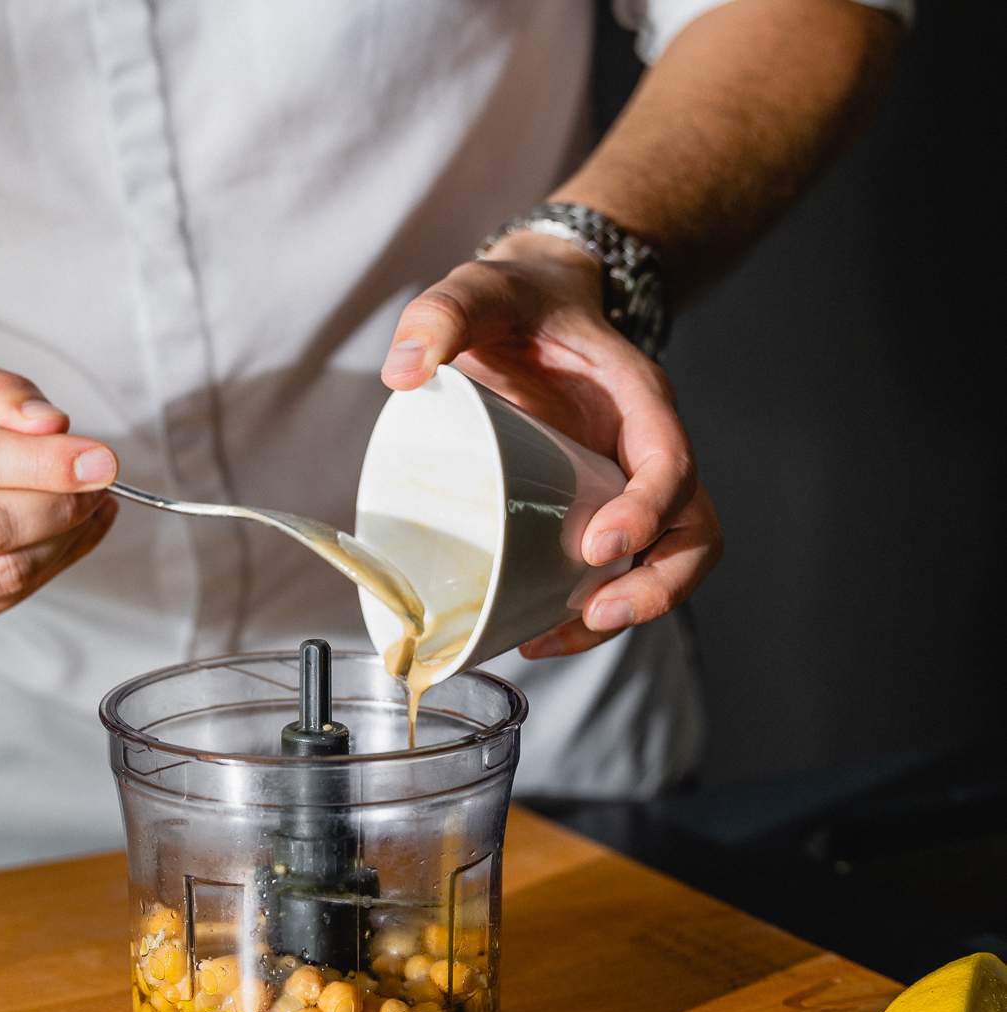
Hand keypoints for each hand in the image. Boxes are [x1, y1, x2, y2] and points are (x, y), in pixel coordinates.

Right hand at [0, 361, 118, 647]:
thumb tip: (50, 425)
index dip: (43, 463)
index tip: (100, 459)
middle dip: (62, 504)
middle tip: (98, 480)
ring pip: (7, 575)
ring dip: (66, 539)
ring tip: (85, 505)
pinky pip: (8, 602)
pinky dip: (52, 566)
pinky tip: (66, 535)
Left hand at [380, 231, 722, 657]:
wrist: (533, 306)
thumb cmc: (519, 303)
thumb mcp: (481, 288)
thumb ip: (442, 312)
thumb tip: (403, 371)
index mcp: (637, 399)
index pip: (671, 462)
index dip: (649, 510)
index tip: (600, 546)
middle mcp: (646, 450)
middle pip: (692, 531)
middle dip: (658, 585)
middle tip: (593, 613)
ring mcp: (627, 486)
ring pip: (664, 563)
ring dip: (623, 612)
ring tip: (552, 639)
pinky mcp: (598, 511)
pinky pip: (617, 572)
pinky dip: (586, 612)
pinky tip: (537, 632)